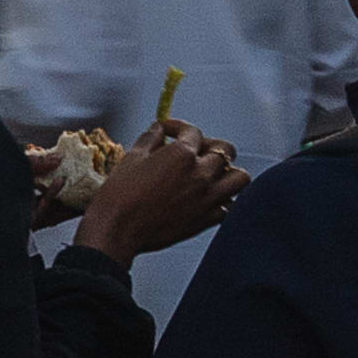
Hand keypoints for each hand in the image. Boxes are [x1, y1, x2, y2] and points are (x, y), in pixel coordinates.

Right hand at [71, 117, 247, 262]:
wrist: (118, 230)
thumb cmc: (120, 194)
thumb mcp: (132, 157)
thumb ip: (151, 139)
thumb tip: (158, 130)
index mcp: (182, 155)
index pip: (193, 131)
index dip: (179, 127)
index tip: (170, 132)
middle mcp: (201, 174)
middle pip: (225, 149)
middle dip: (210, 145)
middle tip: (195, 150)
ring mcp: (207, 198)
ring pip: (240, 178)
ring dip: (228, 171)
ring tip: (212, 173)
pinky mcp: (207, 220)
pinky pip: (230, 206)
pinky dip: (224, 200)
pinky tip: (208, 198)